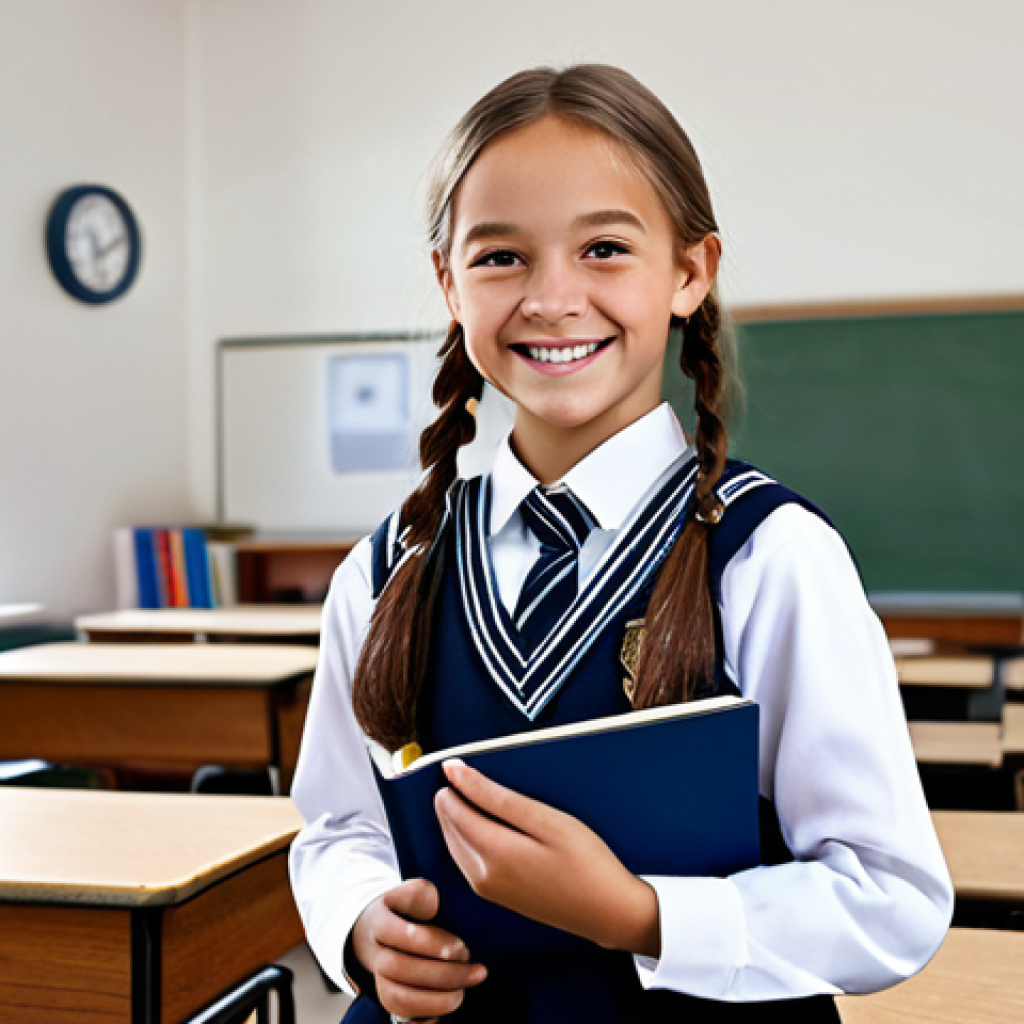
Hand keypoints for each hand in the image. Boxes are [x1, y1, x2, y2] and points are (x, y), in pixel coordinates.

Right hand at [350, 878, 486, 1020]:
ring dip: (435, 999)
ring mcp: (378, 979)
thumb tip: (434, 904)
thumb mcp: (408, 892)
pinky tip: (447, 1006)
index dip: (428, 942)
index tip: (459, 947)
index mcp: (379, 922)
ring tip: (463, 990)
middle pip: (399, 969)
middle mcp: (375, 953)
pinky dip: (424, 1017)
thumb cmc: (402, 909)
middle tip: (474, 970)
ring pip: (397, 997)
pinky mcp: (388, 997)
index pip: (397, 933)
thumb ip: (420, 893)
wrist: (374, 931)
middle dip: (441, 973)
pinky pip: (400, 1015)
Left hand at [434, 760, 660, 956]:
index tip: (455, 764)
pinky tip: (484, 825)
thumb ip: (495, 796)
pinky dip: (467, 838)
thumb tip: (456, 775)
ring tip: (472, 794)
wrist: (609, 912)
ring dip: (457, 819)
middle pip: (449, 828)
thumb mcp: (544, 819)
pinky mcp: (498, 897)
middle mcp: (481, 876)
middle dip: (451, 800)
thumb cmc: (586, 862)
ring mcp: (488, 891)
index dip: (452, 784)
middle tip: (462, 776)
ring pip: (455, 845)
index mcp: (492, 853)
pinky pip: (467, 861)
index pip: (452, 810)